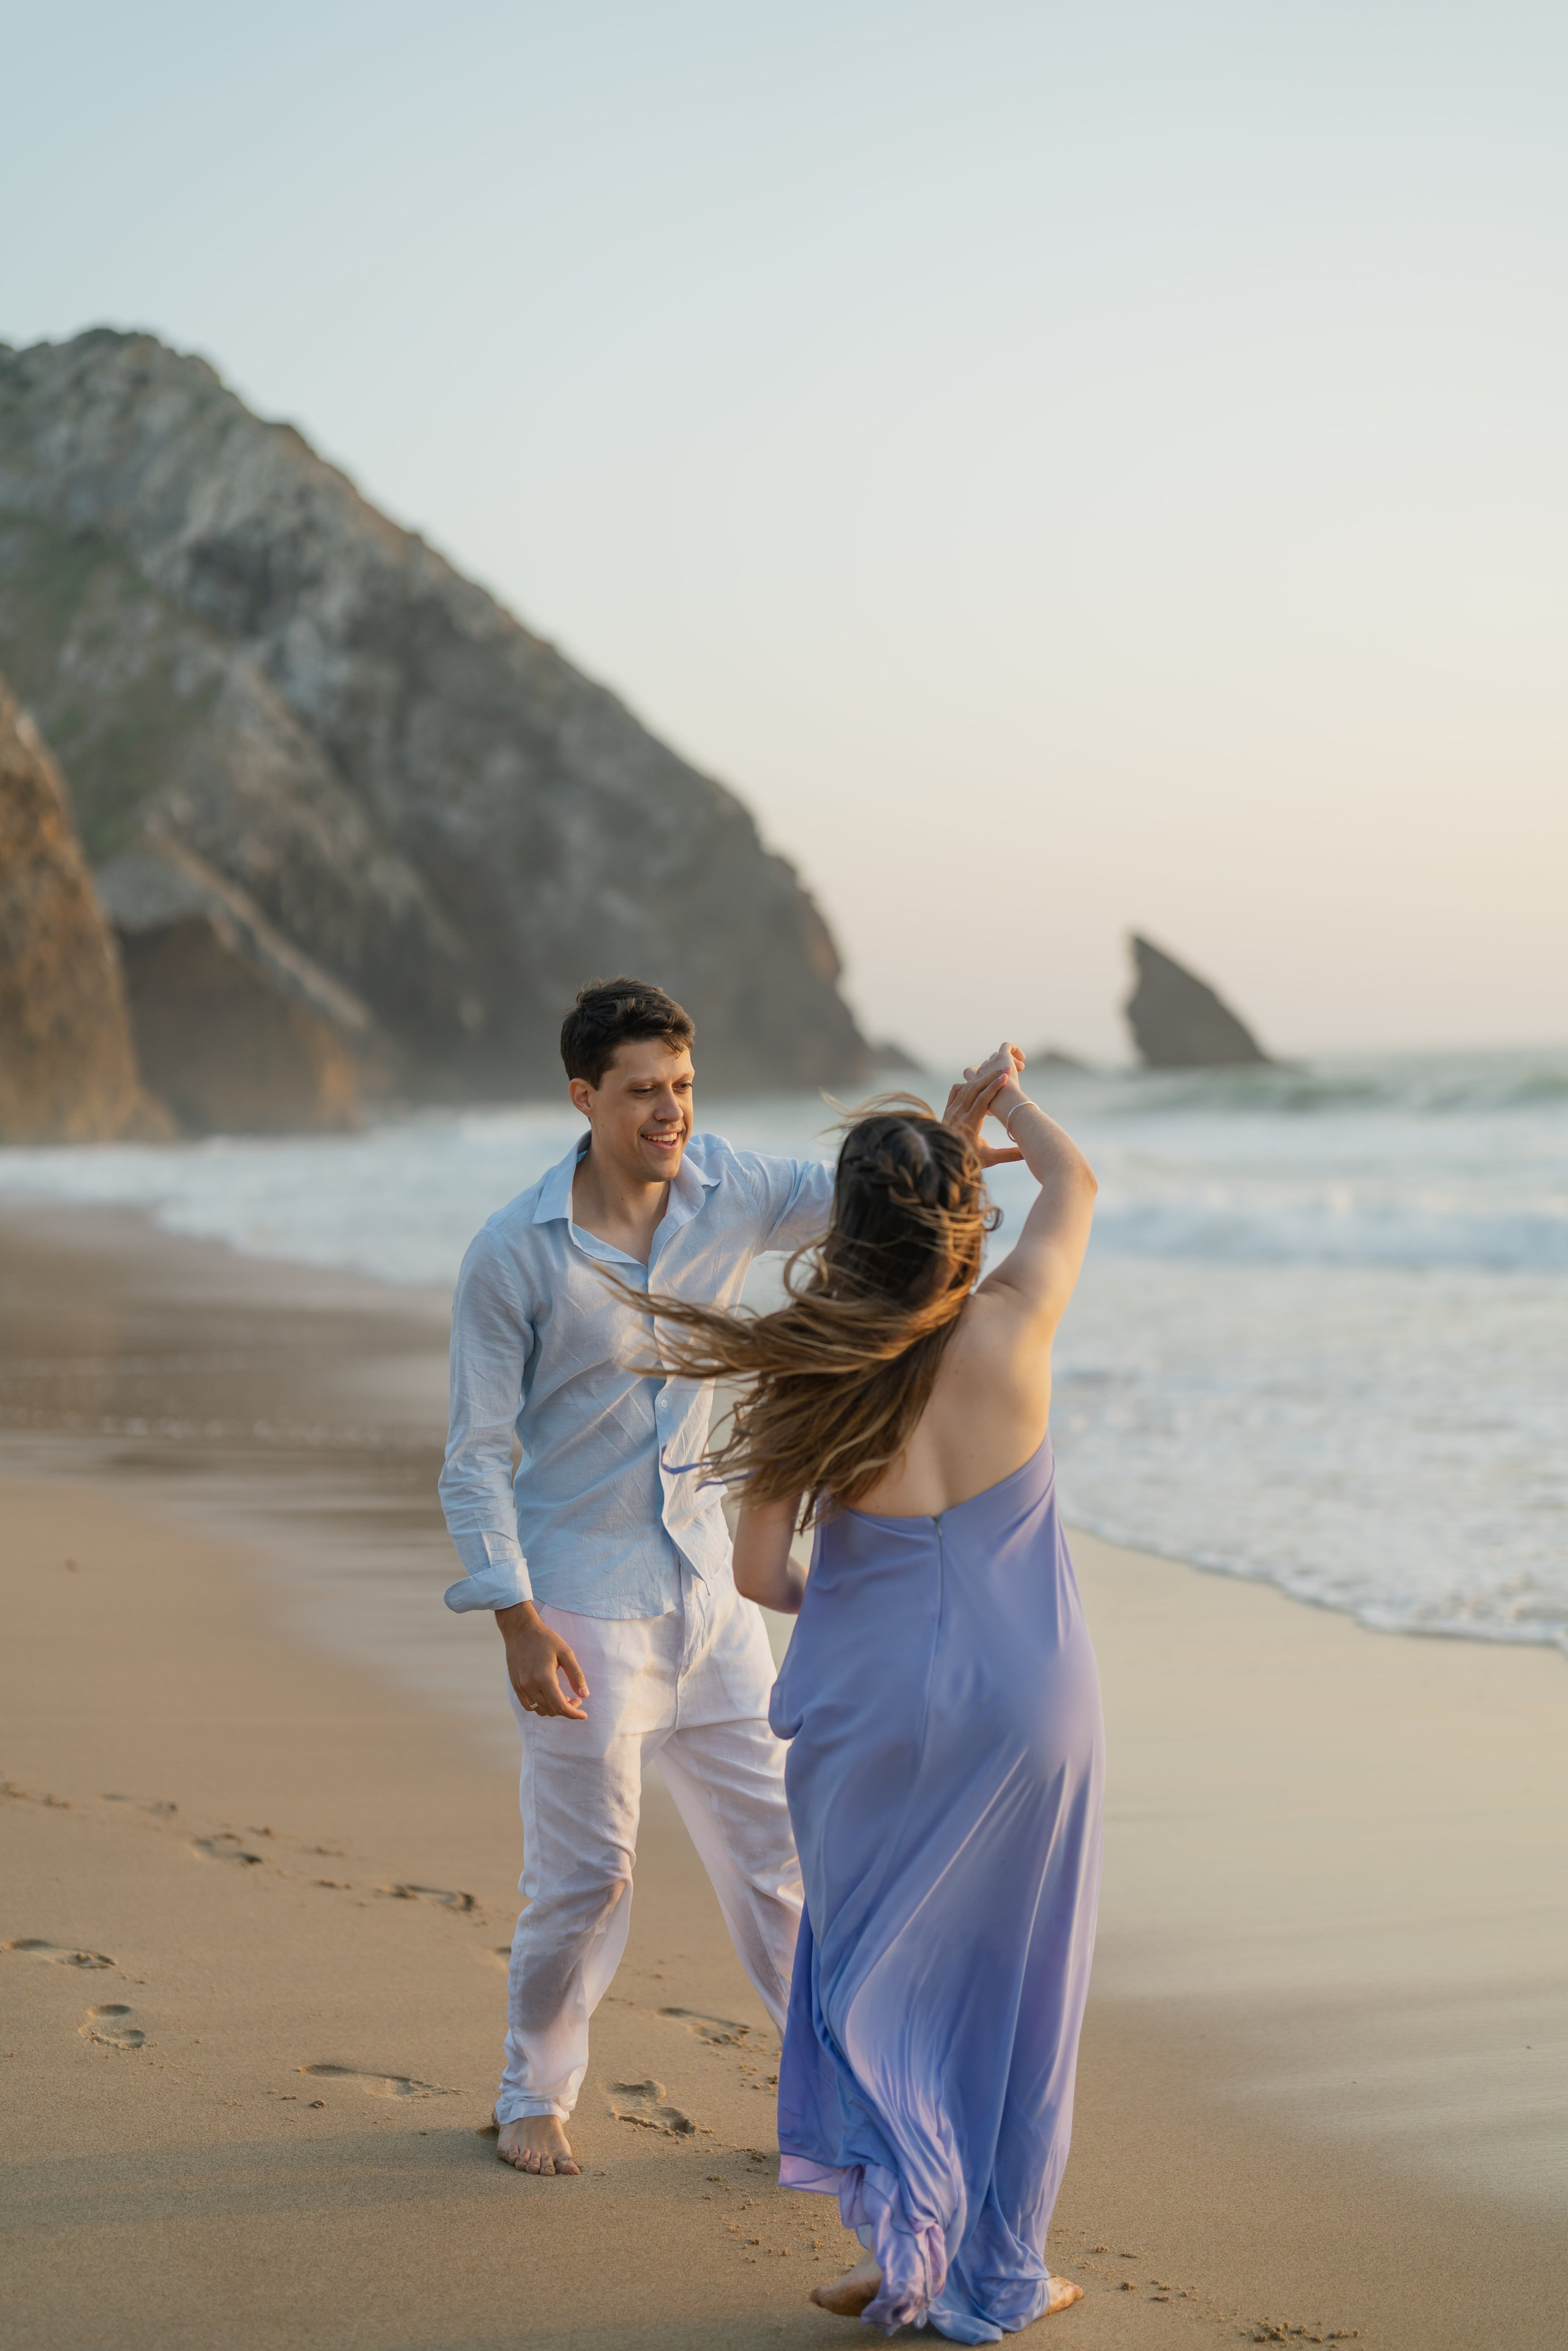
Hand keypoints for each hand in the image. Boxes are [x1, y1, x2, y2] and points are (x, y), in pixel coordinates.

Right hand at [496, 1601, 588, 1720]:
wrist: (520, 1629)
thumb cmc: (545, 1638)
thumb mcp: (566, 1653)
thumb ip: (576, 1675)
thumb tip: (585, 1695)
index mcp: (544, 1678)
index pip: (560, 1706)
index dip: (574, 1714)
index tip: (584, 1715)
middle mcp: (530, 1685)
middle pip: (551, 1710)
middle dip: (567, 1709)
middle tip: (575, 1698)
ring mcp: (521, 1687)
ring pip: (540, 1710)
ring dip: (554, 1708)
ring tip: (563, 1696)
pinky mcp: (515, 1686)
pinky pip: (529, 1705)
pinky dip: (541, 1706)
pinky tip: (548, 1695)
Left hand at [943, 1042, 1026, 1166]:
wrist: (942, 1161)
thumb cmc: (968, 1161)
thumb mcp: (989, 1159)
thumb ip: (1009, 1154)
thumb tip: (1028, 1152)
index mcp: (969, 1124)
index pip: (982, 1100)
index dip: (994, 1087)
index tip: (1006, 1077)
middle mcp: (958, 1114)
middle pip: (975, 1089)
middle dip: (992, 1076)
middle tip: (1007, 1068)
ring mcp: (951, 1111)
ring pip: (966, 1088)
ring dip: (982, 1078)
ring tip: (997, 1073)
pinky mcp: (947, 1110)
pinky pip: (956, 1091)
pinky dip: (968, 1085)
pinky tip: (978, 1084)